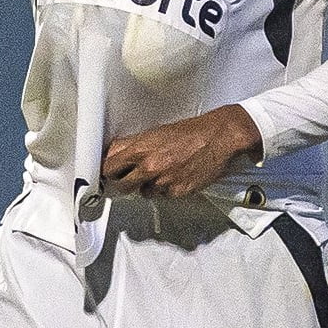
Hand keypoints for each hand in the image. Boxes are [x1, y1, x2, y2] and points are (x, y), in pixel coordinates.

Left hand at [101, 104, 262, 198]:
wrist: (220, 137)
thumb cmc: (191, 131)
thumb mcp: (158, 132)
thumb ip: (138, 146)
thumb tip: (119, 156)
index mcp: (142, 146)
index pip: (108, 164)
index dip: (106, 169)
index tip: (106, 172)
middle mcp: (149, 164)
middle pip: (120, 184)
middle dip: (123, 182)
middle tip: (128, 178)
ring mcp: (163, 180)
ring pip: (143, 192)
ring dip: (148, 186)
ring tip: (164, 172)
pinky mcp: (177, 192)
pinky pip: (163, 196)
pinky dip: (167, 190)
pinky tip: (177, 176)